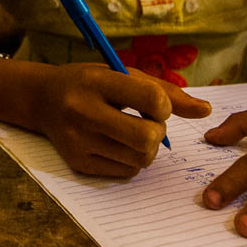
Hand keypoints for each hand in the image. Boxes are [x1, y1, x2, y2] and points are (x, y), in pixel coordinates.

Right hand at [37, 64, 210, 176]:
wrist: (41, 99)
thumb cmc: (90, 83)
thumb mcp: (122, 74)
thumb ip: (165, 91)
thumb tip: (205, 111)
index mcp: (96, 82)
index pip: (151, 98)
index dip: (164, 105)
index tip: (154, 104)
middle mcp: (83, 111)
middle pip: (147, 137)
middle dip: (158, 133)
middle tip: (147, 123)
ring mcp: (78, 141)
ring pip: (140, 159)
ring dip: (147, 149)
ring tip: (132, 133)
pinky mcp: (78, 163)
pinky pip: (126, 172)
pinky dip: (131, 160)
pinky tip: (118, 144)